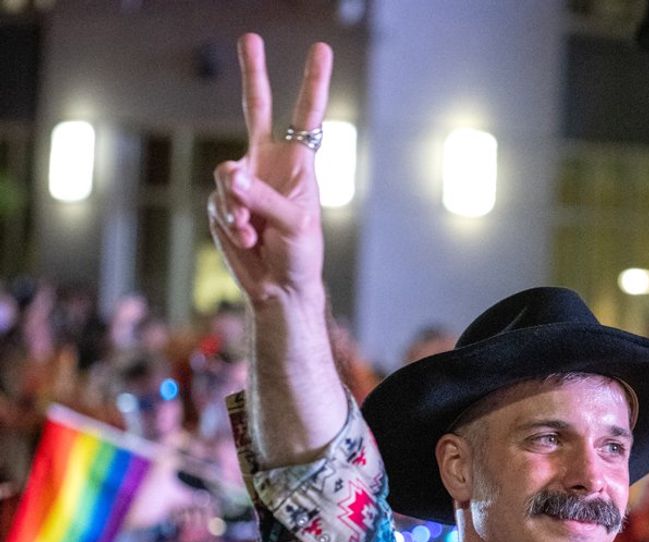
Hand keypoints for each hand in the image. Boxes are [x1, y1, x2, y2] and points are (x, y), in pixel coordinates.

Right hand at [208, 33, 331, 303]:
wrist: (280, 288)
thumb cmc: (299, 254)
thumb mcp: (294, 224)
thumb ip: (263, 196)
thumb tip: (229, 173)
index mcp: (297, 163)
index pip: (306, 116)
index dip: (312, 83)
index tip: (321, 49)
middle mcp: (268, 164)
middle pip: (255, 109)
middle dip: (252, 73)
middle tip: (250, 37)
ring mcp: (242, 183)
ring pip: (226, 175)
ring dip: (237, 205)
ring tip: (253, 231)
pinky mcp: (222, 205)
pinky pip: (218, 205)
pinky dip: (231, 224)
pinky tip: (248, 239)